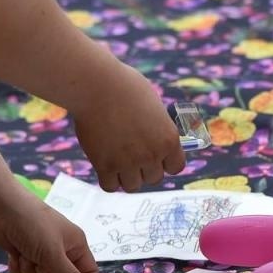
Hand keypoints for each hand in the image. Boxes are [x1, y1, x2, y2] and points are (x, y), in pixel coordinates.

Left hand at [0, 195, 100, 272]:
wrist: (0, 208)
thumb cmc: (33, 226)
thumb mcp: (54, 254)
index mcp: (76, 245)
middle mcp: (61, 250)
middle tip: (41, 261)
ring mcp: (41, 252)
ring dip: (30, 269)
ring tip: (25, 251)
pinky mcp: (23, 254)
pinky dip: (18, 266)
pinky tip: (14, 252)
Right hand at [74, 63, 186, 191]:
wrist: (97, 85)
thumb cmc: (124, 87)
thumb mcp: (152, 106)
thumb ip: (155, 128)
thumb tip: (153, 139)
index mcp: (169, 138)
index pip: (176, 167)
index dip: (166, 163)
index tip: (156, 156)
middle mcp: (152, 154)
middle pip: (153, 178)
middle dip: (144, 169)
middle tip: (133, 155)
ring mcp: (128, 162)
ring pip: (132, 186)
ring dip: (126, 176)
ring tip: (118, 161)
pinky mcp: (105, 166)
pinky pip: (110, 187)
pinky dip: (108, 179)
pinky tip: (105, 166)